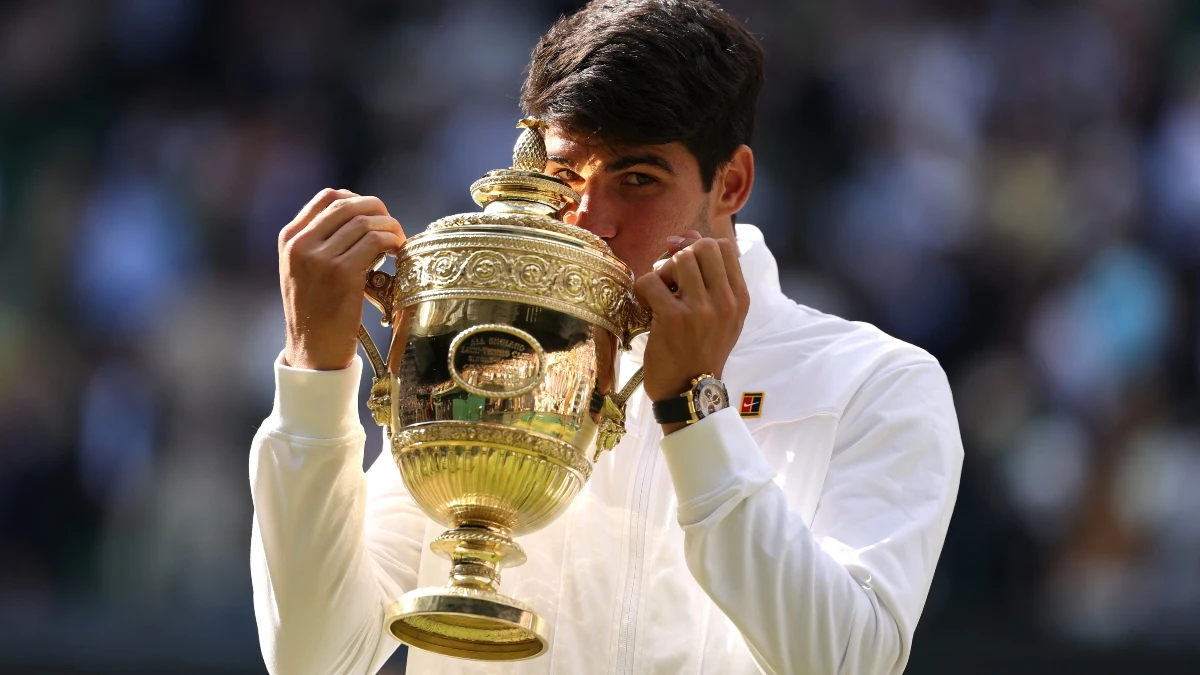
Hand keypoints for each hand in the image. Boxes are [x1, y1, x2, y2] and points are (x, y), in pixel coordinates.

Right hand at [278, 188, 405, 370]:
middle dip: (379, 211)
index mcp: (290, 238)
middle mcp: (301, 243)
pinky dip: (393, 241)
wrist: (312, 351)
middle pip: (349, 204)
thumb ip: (320, 242)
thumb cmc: (316, 312)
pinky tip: (398, 254)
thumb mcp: (304, 270)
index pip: (328, 197)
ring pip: (365, 221)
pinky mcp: (341, 273)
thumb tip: (360, 217)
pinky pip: (375, 241)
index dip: (358, 200)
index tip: (374, 216)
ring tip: (398, 243)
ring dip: (390, 227)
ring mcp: (320, 258)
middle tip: (393, 229)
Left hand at [633, 232, 748, 418]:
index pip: (725, 246)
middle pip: (703, 246)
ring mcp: (701, 309)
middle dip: (681, 254)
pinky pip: (652, 280)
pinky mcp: (673, 318)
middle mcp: (725, 301)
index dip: (699, 244)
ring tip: (660, 292)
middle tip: (670, 276)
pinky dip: (643, 288)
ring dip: (662, 270)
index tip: (683, 256)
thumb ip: (711, 280)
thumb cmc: (700, 352)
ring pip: (679, 258)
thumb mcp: (720, 318)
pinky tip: (646, 305)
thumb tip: (687, 238)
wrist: (689, 393)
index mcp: (739, 299)